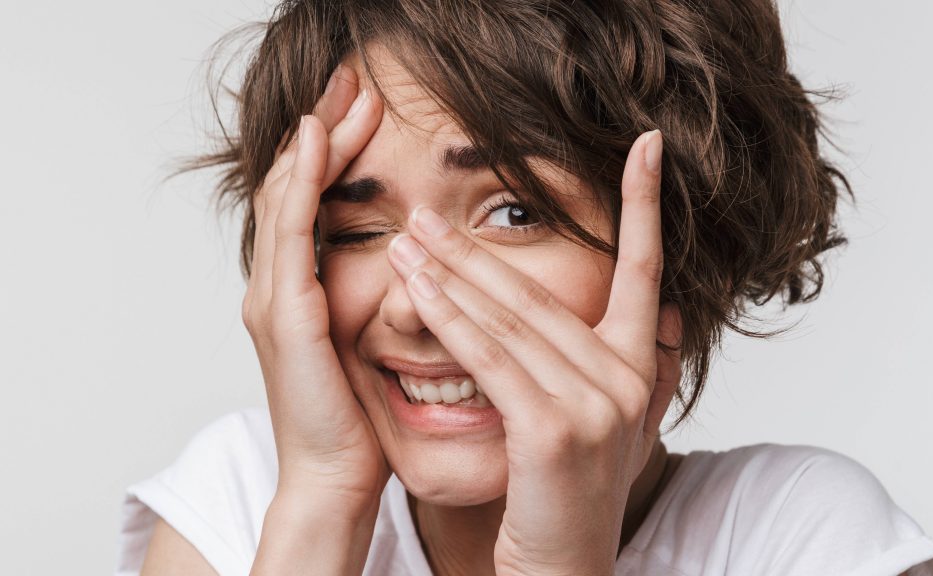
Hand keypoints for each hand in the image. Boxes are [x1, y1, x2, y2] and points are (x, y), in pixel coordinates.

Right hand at [242, 65, 386, 511]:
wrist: (335, 476)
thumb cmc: (357, 419)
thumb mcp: (366, 345)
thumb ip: (375, 301)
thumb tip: (417, 264)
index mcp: (297, 292)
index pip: (309, 202)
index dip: (331, 152)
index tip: (363, 110)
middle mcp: (276, 286)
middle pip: (293, 186)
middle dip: (322, 132)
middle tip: (351, 83)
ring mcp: (273, 298)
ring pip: (287, 197)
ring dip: (314, 143)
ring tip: (341, 97)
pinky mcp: (286, 315)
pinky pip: (292, 232)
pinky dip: (302, 183)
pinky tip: (319, 145)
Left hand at [385, 130, 681, 574]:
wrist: (563, 570)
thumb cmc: (568, 496)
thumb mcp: (609, 424)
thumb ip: (629, 364)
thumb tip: (665, 311)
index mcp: (642, 367)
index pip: (648, 271)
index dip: (646, 205)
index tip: (645, 144)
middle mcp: (630, 377)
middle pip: (546, 292)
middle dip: (480, 249)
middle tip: (431, 212)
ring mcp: (598, 404)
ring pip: (512, 319)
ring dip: (452, 275)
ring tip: (409, 239)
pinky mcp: (556, 430)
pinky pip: (493, 360)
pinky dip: (451, 321)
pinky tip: (416, 293)